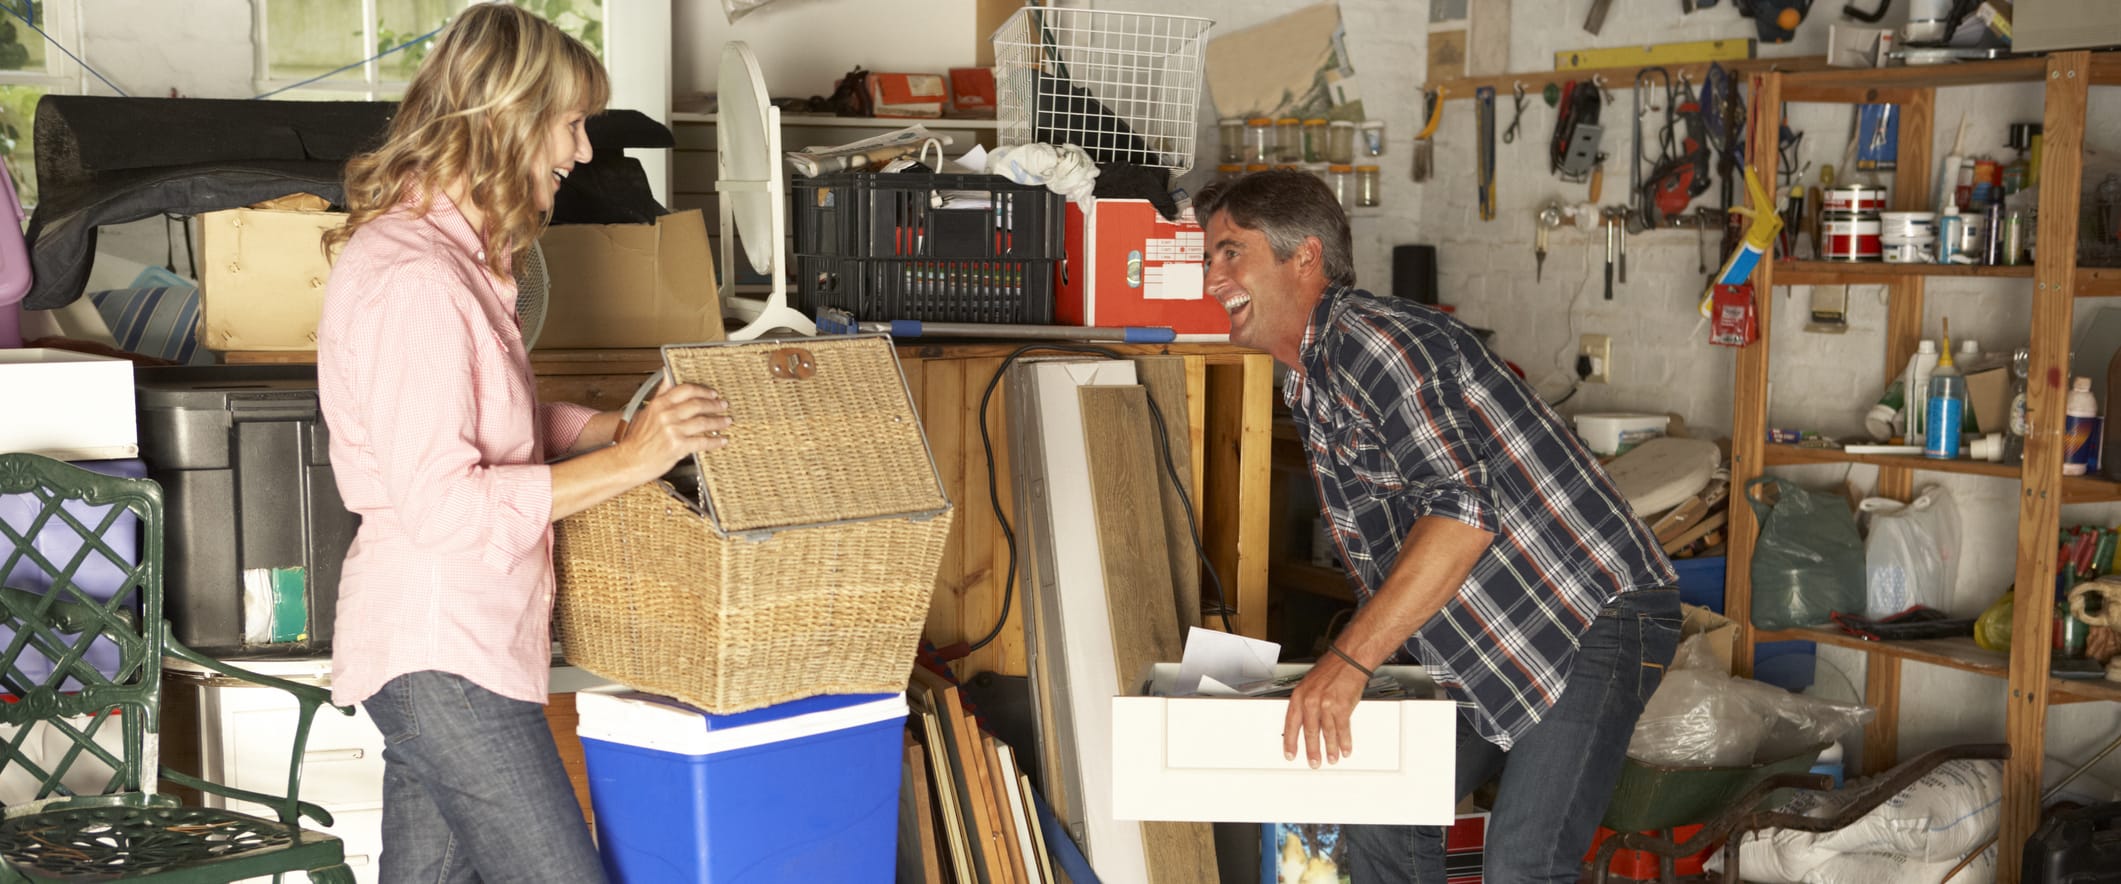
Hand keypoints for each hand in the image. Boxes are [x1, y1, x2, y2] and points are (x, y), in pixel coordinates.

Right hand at [618, 381, 731, 481]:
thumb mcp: (648, 411)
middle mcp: (666, 415)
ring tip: (726, 421)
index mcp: (659, 404)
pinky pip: (702, 441)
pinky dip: (715, 441)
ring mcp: (672, 430)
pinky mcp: (677, 446)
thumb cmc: (638, 439)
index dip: (703, 390)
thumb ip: (661, 392)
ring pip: (703, 422)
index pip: (686, 389)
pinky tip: (722, 440)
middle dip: (714, 405)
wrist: (630, 461)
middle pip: (697, 404)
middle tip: (723, 406)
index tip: (713, 393)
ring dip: (718, 422)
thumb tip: (668, 373)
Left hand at [1283, 653, 1368, 767]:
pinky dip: (1344, 742)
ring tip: (1331, 759)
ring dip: (1330, 749)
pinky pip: (1343, 730)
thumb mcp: (1309, 684)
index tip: (1290, 754)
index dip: (1290, 741)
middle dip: (1312, 750)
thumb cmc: (1330, 669)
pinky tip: (1345, 749)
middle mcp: (1311, 701)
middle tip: (1314, 762)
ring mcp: (1327, 705)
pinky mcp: (1343, 707)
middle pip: (1310, 732)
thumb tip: (1303, 722)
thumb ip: (1305, 703)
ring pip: (1327, 733)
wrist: (1348, 659)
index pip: (1291, 723)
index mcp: (1300, 696)